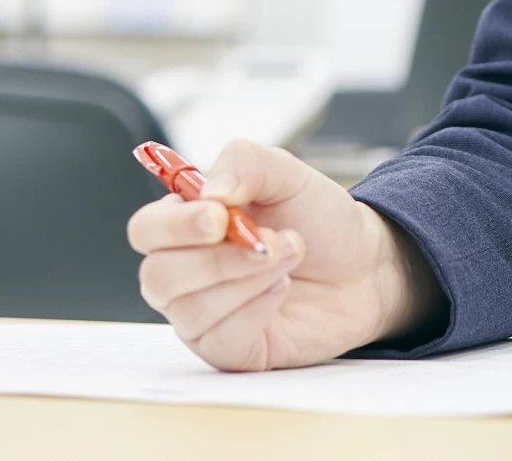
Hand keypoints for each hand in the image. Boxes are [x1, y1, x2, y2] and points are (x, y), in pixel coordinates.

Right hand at [126, 139, 439, 371]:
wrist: (366, 264)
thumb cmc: (319, 219)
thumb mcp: (287, 173)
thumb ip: (245, 163)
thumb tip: (208, 193)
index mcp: (187, 225)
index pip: (145, 231)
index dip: (174, 226)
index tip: (218, 217)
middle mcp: (186, 273)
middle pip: (157, 277)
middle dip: (217, 260)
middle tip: (271, 241)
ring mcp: (204, 316)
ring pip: (189, 311)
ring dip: (247, 280)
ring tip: (290, 255)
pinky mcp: (232, 350)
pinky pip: (220, 341)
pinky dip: (255, 311)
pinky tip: (282, 289)